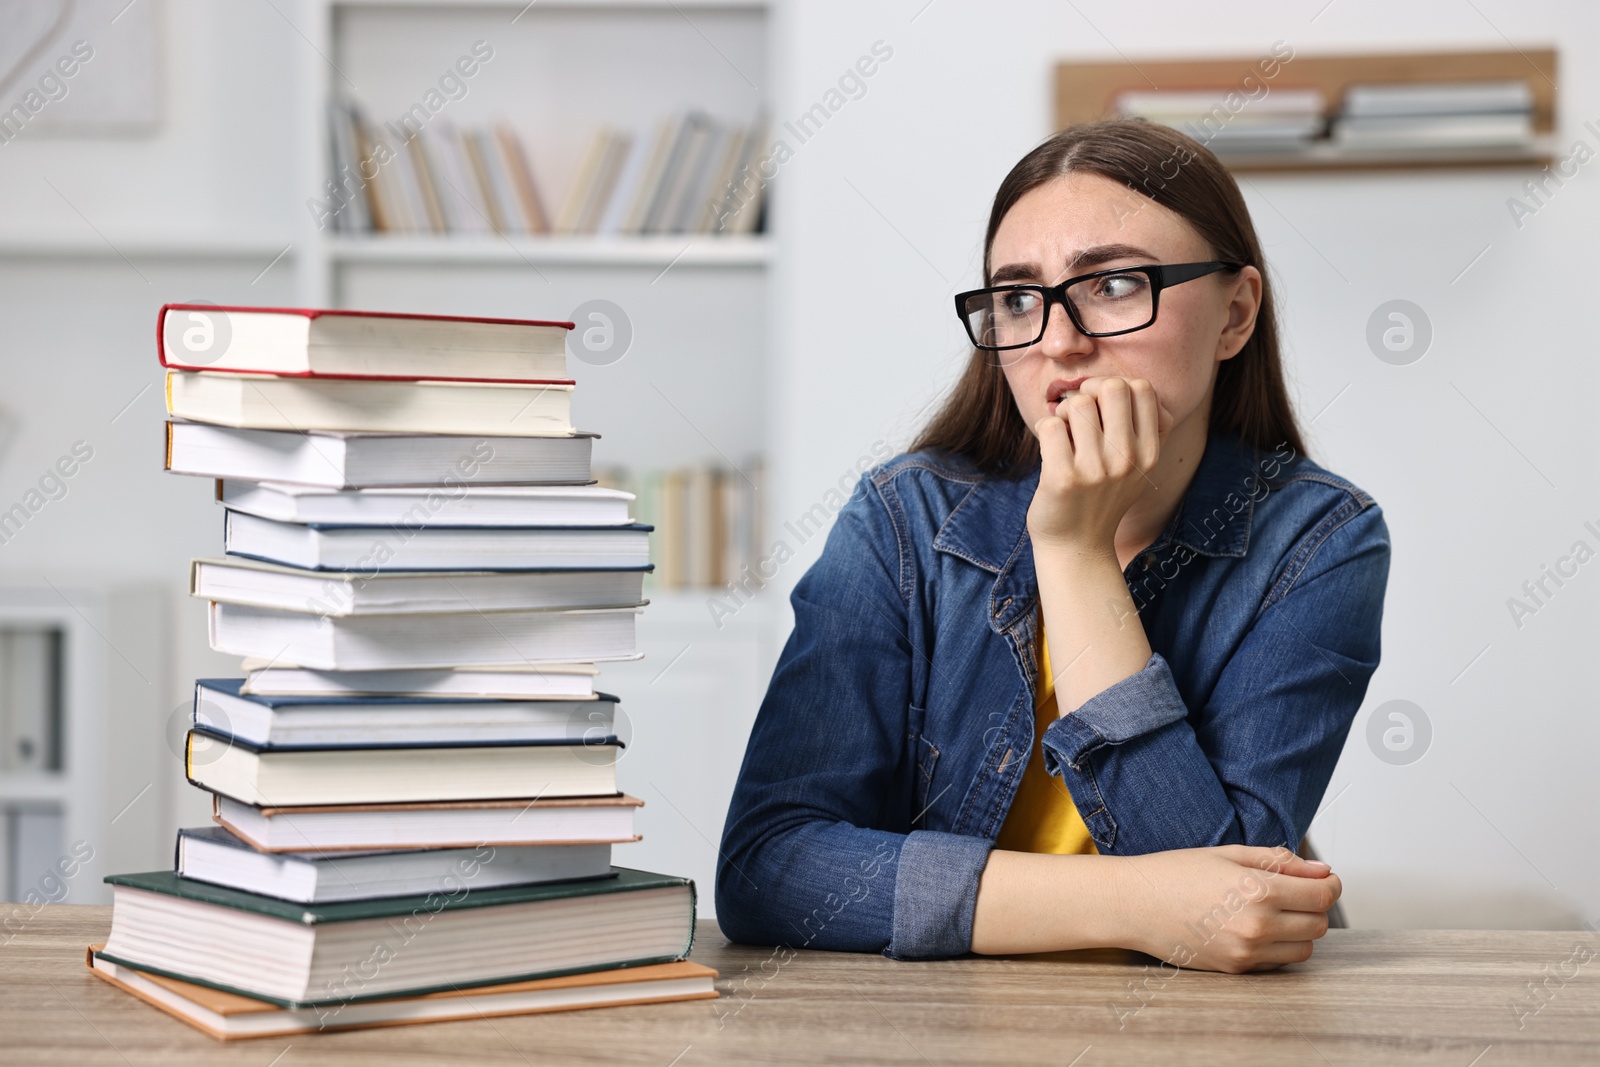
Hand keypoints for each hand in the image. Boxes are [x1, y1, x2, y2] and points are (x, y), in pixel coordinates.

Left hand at [1027, 377, 1170, 552]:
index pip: (1142, 389)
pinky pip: (1050, 424)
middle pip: (1112, 387)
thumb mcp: (1136, 467)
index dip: (1117, 385)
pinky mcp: (1063, 478)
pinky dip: (1045, 430)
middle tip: (1077, 413)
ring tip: (1064, 436)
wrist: (1077, 547)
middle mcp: (1128, 460)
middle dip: (1089, 391)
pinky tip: (1051, 450)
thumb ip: (1138, 427)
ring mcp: (1096, 470)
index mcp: (1150, 453)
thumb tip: (1115, 383)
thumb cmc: (1101, 497)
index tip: (1101, 404)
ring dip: (1063, 413)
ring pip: (1077, 404)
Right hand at [1112, 844, 1340, 972]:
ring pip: (1305, 949)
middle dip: (1316, 906)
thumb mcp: (1228, 854)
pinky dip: (1278, 946)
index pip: (1322, 895)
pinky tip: (1256, 927)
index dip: (1330, 884)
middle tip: (1298, 891)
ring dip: (1301, 930)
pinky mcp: (1236, 969)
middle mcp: (1257, 925)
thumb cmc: (1175, 873)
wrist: (1134, 905)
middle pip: (1319, 924)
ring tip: (1276, 911)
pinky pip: (1278, 962)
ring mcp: (1247, 951)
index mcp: (1258, 890)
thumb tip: (1321, 871)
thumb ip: (1279, 860)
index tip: (1325, 879)